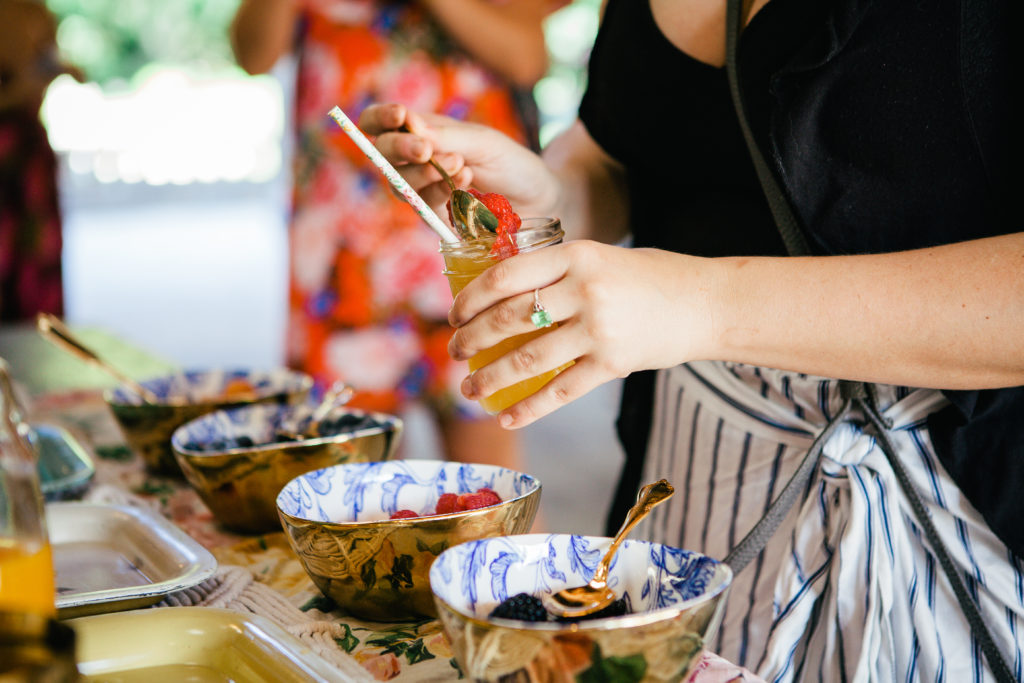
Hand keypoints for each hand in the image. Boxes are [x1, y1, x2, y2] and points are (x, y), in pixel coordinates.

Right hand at [359, 103, 559, 218]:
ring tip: (460, 165)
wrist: (539, 201)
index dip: (380, 118)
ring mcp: (424, 191)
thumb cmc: (512, 164)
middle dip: (401, 148)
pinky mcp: (435, 218)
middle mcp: (417, 161)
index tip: (400, 116)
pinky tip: (466, 182)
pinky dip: (440, 193)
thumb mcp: (485, 143)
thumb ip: (449, 136)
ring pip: (399, 183)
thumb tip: (410, 124)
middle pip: (384, 153)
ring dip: (424, 174)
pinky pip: (422, 207)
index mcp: (424, 132)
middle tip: (425, 149)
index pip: (382, 122)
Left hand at [446, 241, 714, 427]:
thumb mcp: (598, 258)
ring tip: (468, 387)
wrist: (704, 303)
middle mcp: (585, 290)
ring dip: (489, 378)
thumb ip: (555, 273)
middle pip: (508, 318)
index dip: (470, 299)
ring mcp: (599, 329)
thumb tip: (498, 296)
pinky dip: (529, 408)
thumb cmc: (647, 278)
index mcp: (576, 255)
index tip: (454, 315)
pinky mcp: (613, 364)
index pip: (504, 276)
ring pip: (526, 359)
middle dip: (471, 339)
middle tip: (455, 352)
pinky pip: (560, 391)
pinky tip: (506, 417)